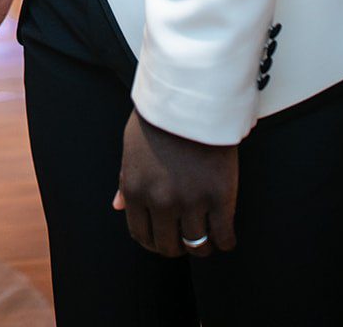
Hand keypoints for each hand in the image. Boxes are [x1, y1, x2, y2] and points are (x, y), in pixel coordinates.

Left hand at [115, 109, 237, 258]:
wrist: (191, 96)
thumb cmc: (158, 119)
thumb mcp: (131, 147)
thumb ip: (125, 180)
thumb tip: (117, 206)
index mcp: (135, 190)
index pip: (141, 235)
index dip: (153, 241)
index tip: (163, 238)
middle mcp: (161, 201)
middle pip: (169, 246)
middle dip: (176, 245)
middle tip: (185, 236)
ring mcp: (192, 201)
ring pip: (197, 246)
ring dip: (202, 246)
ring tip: (206, 236)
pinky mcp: (221, 197)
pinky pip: (224, 237)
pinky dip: (225, 242)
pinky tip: (225, 236)